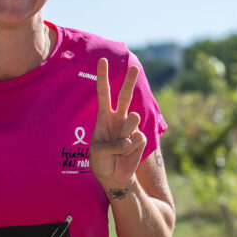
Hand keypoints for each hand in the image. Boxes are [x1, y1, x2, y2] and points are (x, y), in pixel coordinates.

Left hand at [90, 58, 146, 197]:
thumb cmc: (101, 160)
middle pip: (125, 96)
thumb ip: (110, 145)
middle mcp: (118, 119)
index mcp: (104, 117)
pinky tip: (126, 154)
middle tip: (134, 67)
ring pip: (133, 118)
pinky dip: (129, 149)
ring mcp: (130, 128)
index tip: (102, 60)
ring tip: (120, 146)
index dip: (103, 77)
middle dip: (129, 81)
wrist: (114, 175)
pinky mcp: (140, 138)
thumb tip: (129, 140)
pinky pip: (137, 139)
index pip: (103, 94)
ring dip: (125, 133)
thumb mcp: (97, 152)